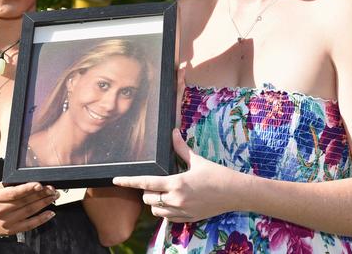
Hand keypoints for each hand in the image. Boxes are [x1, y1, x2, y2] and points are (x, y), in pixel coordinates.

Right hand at [0, 182, 58, 236]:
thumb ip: (9, 184)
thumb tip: (27, 178)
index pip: (14, 193)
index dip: (28, 189)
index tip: (40, 184)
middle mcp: (0, 210)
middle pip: (25, 202)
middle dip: (41, 194)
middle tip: (52, 189)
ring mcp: (6, 222)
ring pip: (29, 212)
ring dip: (44, 204)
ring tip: (53, 197)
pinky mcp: (11, 231)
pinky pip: (30, 225)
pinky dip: (41, 219)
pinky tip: (50, 213)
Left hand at [113, 129, 239, 222]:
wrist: (235, 193)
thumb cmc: (217, 174)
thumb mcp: (197, 160)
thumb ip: (181, 148)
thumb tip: (173, 132)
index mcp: (176, 183)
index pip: (146, 183)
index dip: (129, 182)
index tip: (116, 180)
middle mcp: (176, 200)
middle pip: (148, 198)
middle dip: (146, 191)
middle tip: (153, 182)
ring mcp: (182, 211)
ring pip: (156, 211)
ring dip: (154, 202)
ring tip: (161, 192)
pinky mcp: (188, 219)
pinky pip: (168, 218)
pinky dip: (165, 211)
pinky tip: (171, 202)